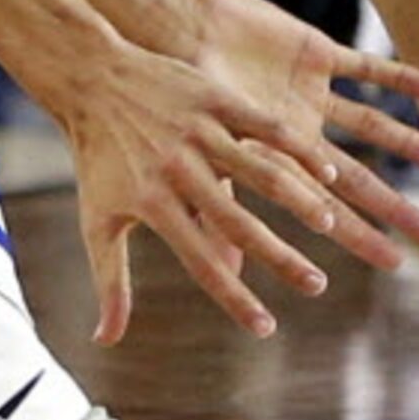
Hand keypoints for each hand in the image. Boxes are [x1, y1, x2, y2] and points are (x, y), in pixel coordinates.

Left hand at [61, 35, 415, 346]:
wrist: (90, 79)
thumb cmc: (95, 159)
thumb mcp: (97, 221)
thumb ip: (109, 283)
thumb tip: (107, 340)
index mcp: (152, 204)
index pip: (200, 262)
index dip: (234, 298)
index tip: (267, 328)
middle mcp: (178, 170)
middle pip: (238, 224)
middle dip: (280, 259)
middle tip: (317, 286)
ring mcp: (199, 131)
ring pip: (259, 172)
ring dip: (296, 200)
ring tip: (328, 226)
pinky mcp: (214, 97)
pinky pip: (265, 126)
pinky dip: (296, 149)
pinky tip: (326, 171)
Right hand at [184, 0, 418, 262]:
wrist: (171, 29)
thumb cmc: (176, 97)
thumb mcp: (206, 159)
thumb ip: (221, 213)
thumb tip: (227, 272)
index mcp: (275, 162)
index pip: (327, 210)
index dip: (358, 236)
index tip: (392, 263)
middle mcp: (300, 132)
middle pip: (355, 176)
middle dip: (389, 205)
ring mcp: (310, 92)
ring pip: (368, 124)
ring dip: (403, 140)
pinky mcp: (314, 50)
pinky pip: (367, 65)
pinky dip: (400, 77)